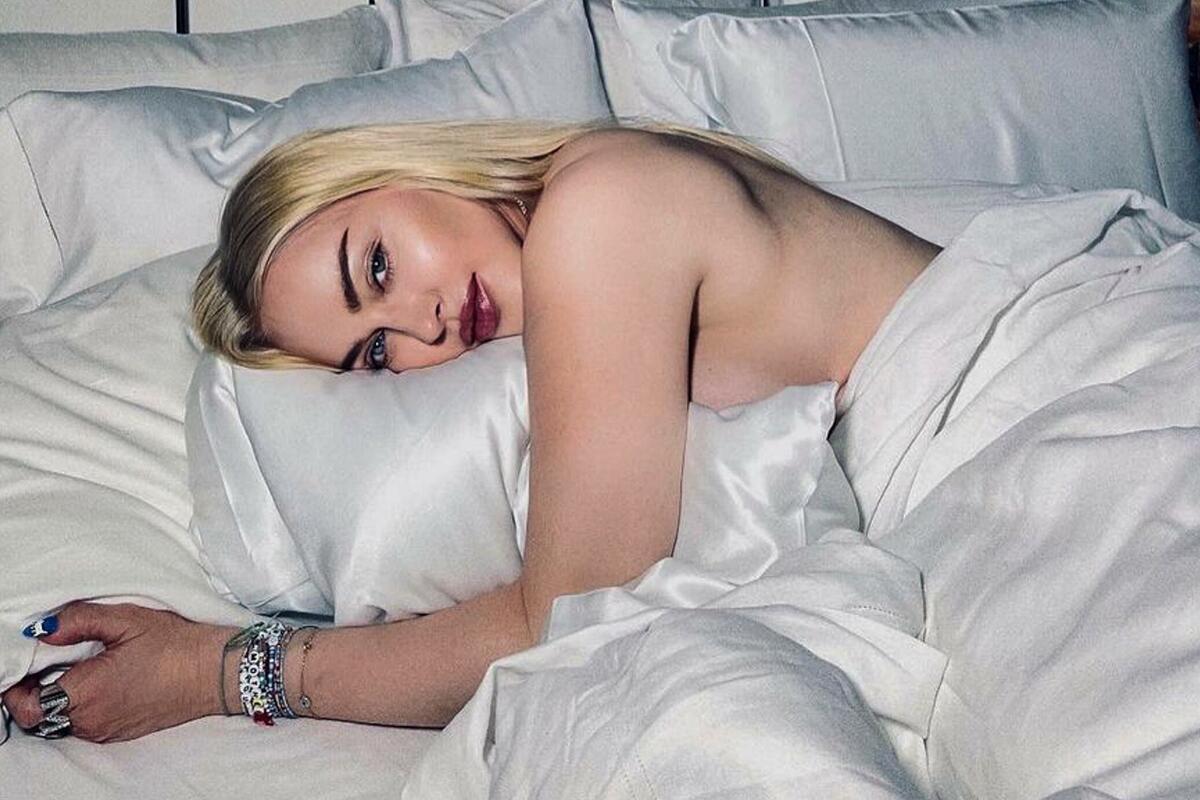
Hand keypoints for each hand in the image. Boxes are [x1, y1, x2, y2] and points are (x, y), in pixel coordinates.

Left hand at [2, 602, 233, 742]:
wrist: (217, 671)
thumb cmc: (175, 644)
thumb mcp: (127, 619)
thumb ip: (78, 621)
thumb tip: (42, 630)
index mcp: (86, 692)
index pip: (25, 704)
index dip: (17, 686)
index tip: (26, 663)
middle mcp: (92, 720)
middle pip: (40, 714)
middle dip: (37, 689)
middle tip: (54, 658)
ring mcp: (107, 730)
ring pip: (62, 720)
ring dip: (61, 697)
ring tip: (81, 665)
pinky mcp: (121, 732)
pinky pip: (86, 723)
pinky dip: (82, 705)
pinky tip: (103, 679)